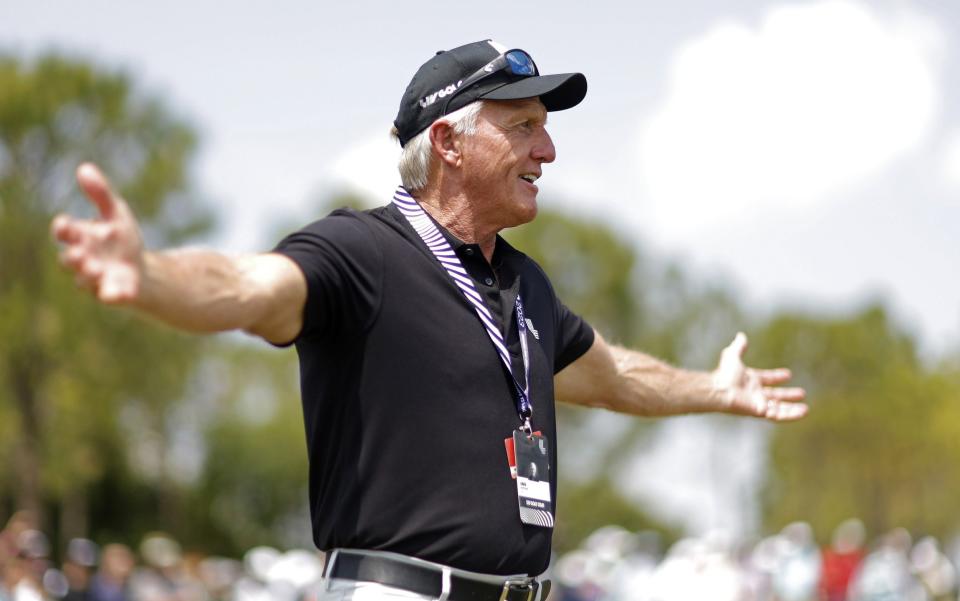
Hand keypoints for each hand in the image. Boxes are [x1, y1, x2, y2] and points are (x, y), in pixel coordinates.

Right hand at [51, 163, 144, 303]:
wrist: (142, 270)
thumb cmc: (121, 240)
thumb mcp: (115, 213)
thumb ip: (100, 193)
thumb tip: (84, 167)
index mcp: (80, 237)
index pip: (64, 231)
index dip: (63, 228)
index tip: (65, 224)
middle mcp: (83, 259)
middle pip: (69, 259)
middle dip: (72, 256)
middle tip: (79, 253)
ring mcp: (96, 278)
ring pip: (85, 280)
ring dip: (89, 274)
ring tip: (95, 269)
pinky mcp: (113, 293)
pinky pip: (111, 296)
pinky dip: (114, 296)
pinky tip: (123, 294)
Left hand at [711, 332, 807, 420]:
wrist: (720, 389)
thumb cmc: (724, 374)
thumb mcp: (732, 356)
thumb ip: (738, 347)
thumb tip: (741, 335)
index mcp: (750, 381)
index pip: (766, 379)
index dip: (776, 377)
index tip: (788, 374)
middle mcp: (755, 393)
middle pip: (775, 395)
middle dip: (787, 395)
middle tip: (802, 393)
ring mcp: (758, 403)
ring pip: (779, 408)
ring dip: (792, 408)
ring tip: (806, 409)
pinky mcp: (760, 411)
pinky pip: (778, 415)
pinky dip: (791, 415)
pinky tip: (802, 412)